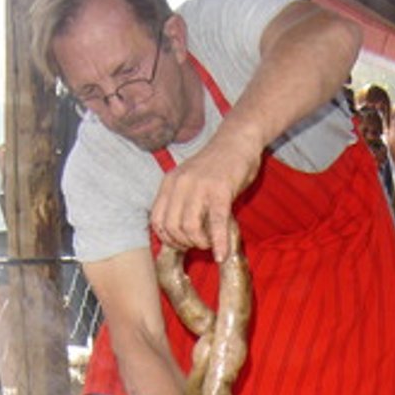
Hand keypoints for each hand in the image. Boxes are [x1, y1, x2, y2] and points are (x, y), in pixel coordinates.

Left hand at [149, 125, 262, 260]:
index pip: (156, 220)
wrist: (237, 140)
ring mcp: (200, 187)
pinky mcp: (221, 191)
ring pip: (189, 228)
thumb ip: (182, 202)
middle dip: (184, 244)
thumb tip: (180, 233)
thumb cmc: (217, 166)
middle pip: (172, 227)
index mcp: (170, 182)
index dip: (167, 239)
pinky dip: (218, 243)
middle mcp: (180, 184)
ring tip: (210, 243)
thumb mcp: (190, 181)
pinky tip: (222, 254)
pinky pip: (216, 223)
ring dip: (200, 243)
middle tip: (198, 244)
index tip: (182, 244)